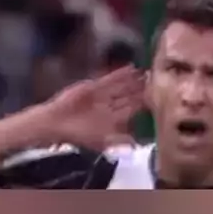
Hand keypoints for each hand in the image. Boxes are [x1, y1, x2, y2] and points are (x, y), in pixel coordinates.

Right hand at [30, 65, 144, 150]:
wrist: (56, 122)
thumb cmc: (78, 134)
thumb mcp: (101, 141)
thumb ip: (119, 140)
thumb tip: (137, 146)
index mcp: (113, 121)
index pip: (132, 110)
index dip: (143, 103)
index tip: (156, 95)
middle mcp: (109, 107)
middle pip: (128, 96)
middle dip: (140, 89)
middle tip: (154, 78)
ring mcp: (102, 96)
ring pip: (121, 87)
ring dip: (132, 80)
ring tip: (145, 71)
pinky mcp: (93, 86)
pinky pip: (109, 79)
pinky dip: (120, 74)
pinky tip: (130, 67)